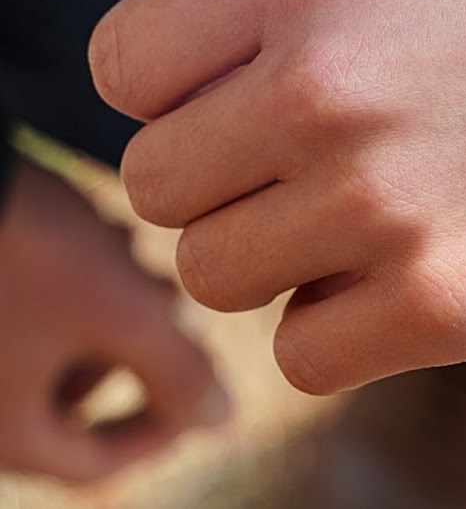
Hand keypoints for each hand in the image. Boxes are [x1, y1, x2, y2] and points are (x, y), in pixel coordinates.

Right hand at [0, 159, 227, 481]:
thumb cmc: (24, 249)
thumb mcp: (118, 313)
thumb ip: (176, 371)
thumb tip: (219, 419)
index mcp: (3, 434)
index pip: (94, 462)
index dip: (161, 428)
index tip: (205, 383)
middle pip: (72, 398)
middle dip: (132, 343)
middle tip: (163, 293)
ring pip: (51, 346)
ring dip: (104, 302)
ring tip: (128, 248)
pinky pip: (21, 310)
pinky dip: (65, 280)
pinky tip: (93, 228)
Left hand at [90, 0, 465, 394]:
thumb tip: (237, 51)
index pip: (127, 67)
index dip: (188, 91)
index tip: (252, 104)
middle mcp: (320, 81)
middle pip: (163, 184)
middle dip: (240, 179)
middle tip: (336, 170)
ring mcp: (380, 198)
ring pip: (224, 274)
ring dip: (293, 257)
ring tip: (394, 220)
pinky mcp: (450, 302)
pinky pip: (308, 354)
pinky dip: (351, 325)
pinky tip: (432, 274)